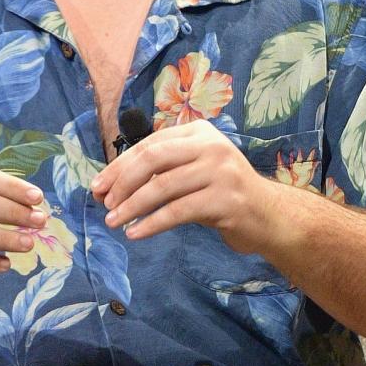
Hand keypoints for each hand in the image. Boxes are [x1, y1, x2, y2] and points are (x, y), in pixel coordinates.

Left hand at [90, 120, 274, 252]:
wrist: (267, 216)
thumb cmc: (221, 193)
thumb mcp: (192, 173)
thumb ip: (159, 173)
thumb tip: (108, 187)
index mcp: (198, 132)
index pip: (149, 145)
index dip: (119, 166)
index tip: (98, 186)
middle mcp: (210, 145)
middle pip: (153, 159)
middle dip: (122, 182)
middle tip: (105, 204)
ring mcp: (220, 171)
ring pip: (162, 187)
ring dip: (132, 206)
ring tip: (114, 222)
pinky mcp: (225, 199)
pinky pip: (177, 211)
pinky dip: (151, 223)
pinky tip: (136, 233)